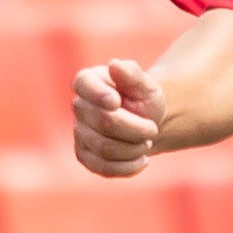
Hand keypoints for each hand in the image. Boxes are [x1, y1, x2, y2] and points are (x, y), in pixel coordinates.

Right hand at [73, 58, 163, 177]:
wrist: (147, 122)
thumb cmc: (144, 99)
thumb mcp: (146, 84)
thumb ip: (132, 74)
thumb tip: (115, 65)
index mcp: (88, 81)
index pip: (83, 85)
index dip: (99, 95)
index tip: (117, 101)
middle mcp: (79, 106)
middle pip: (104, 122)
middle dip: (136, 128)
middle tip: (153, 128)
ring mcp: (80, 133)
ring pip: (105, 148)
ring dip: (134, 148)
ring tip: (147, 142)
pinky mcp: (85, 155)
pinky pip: (102, 167)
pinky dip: (128, 166)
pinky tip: (142, 160)